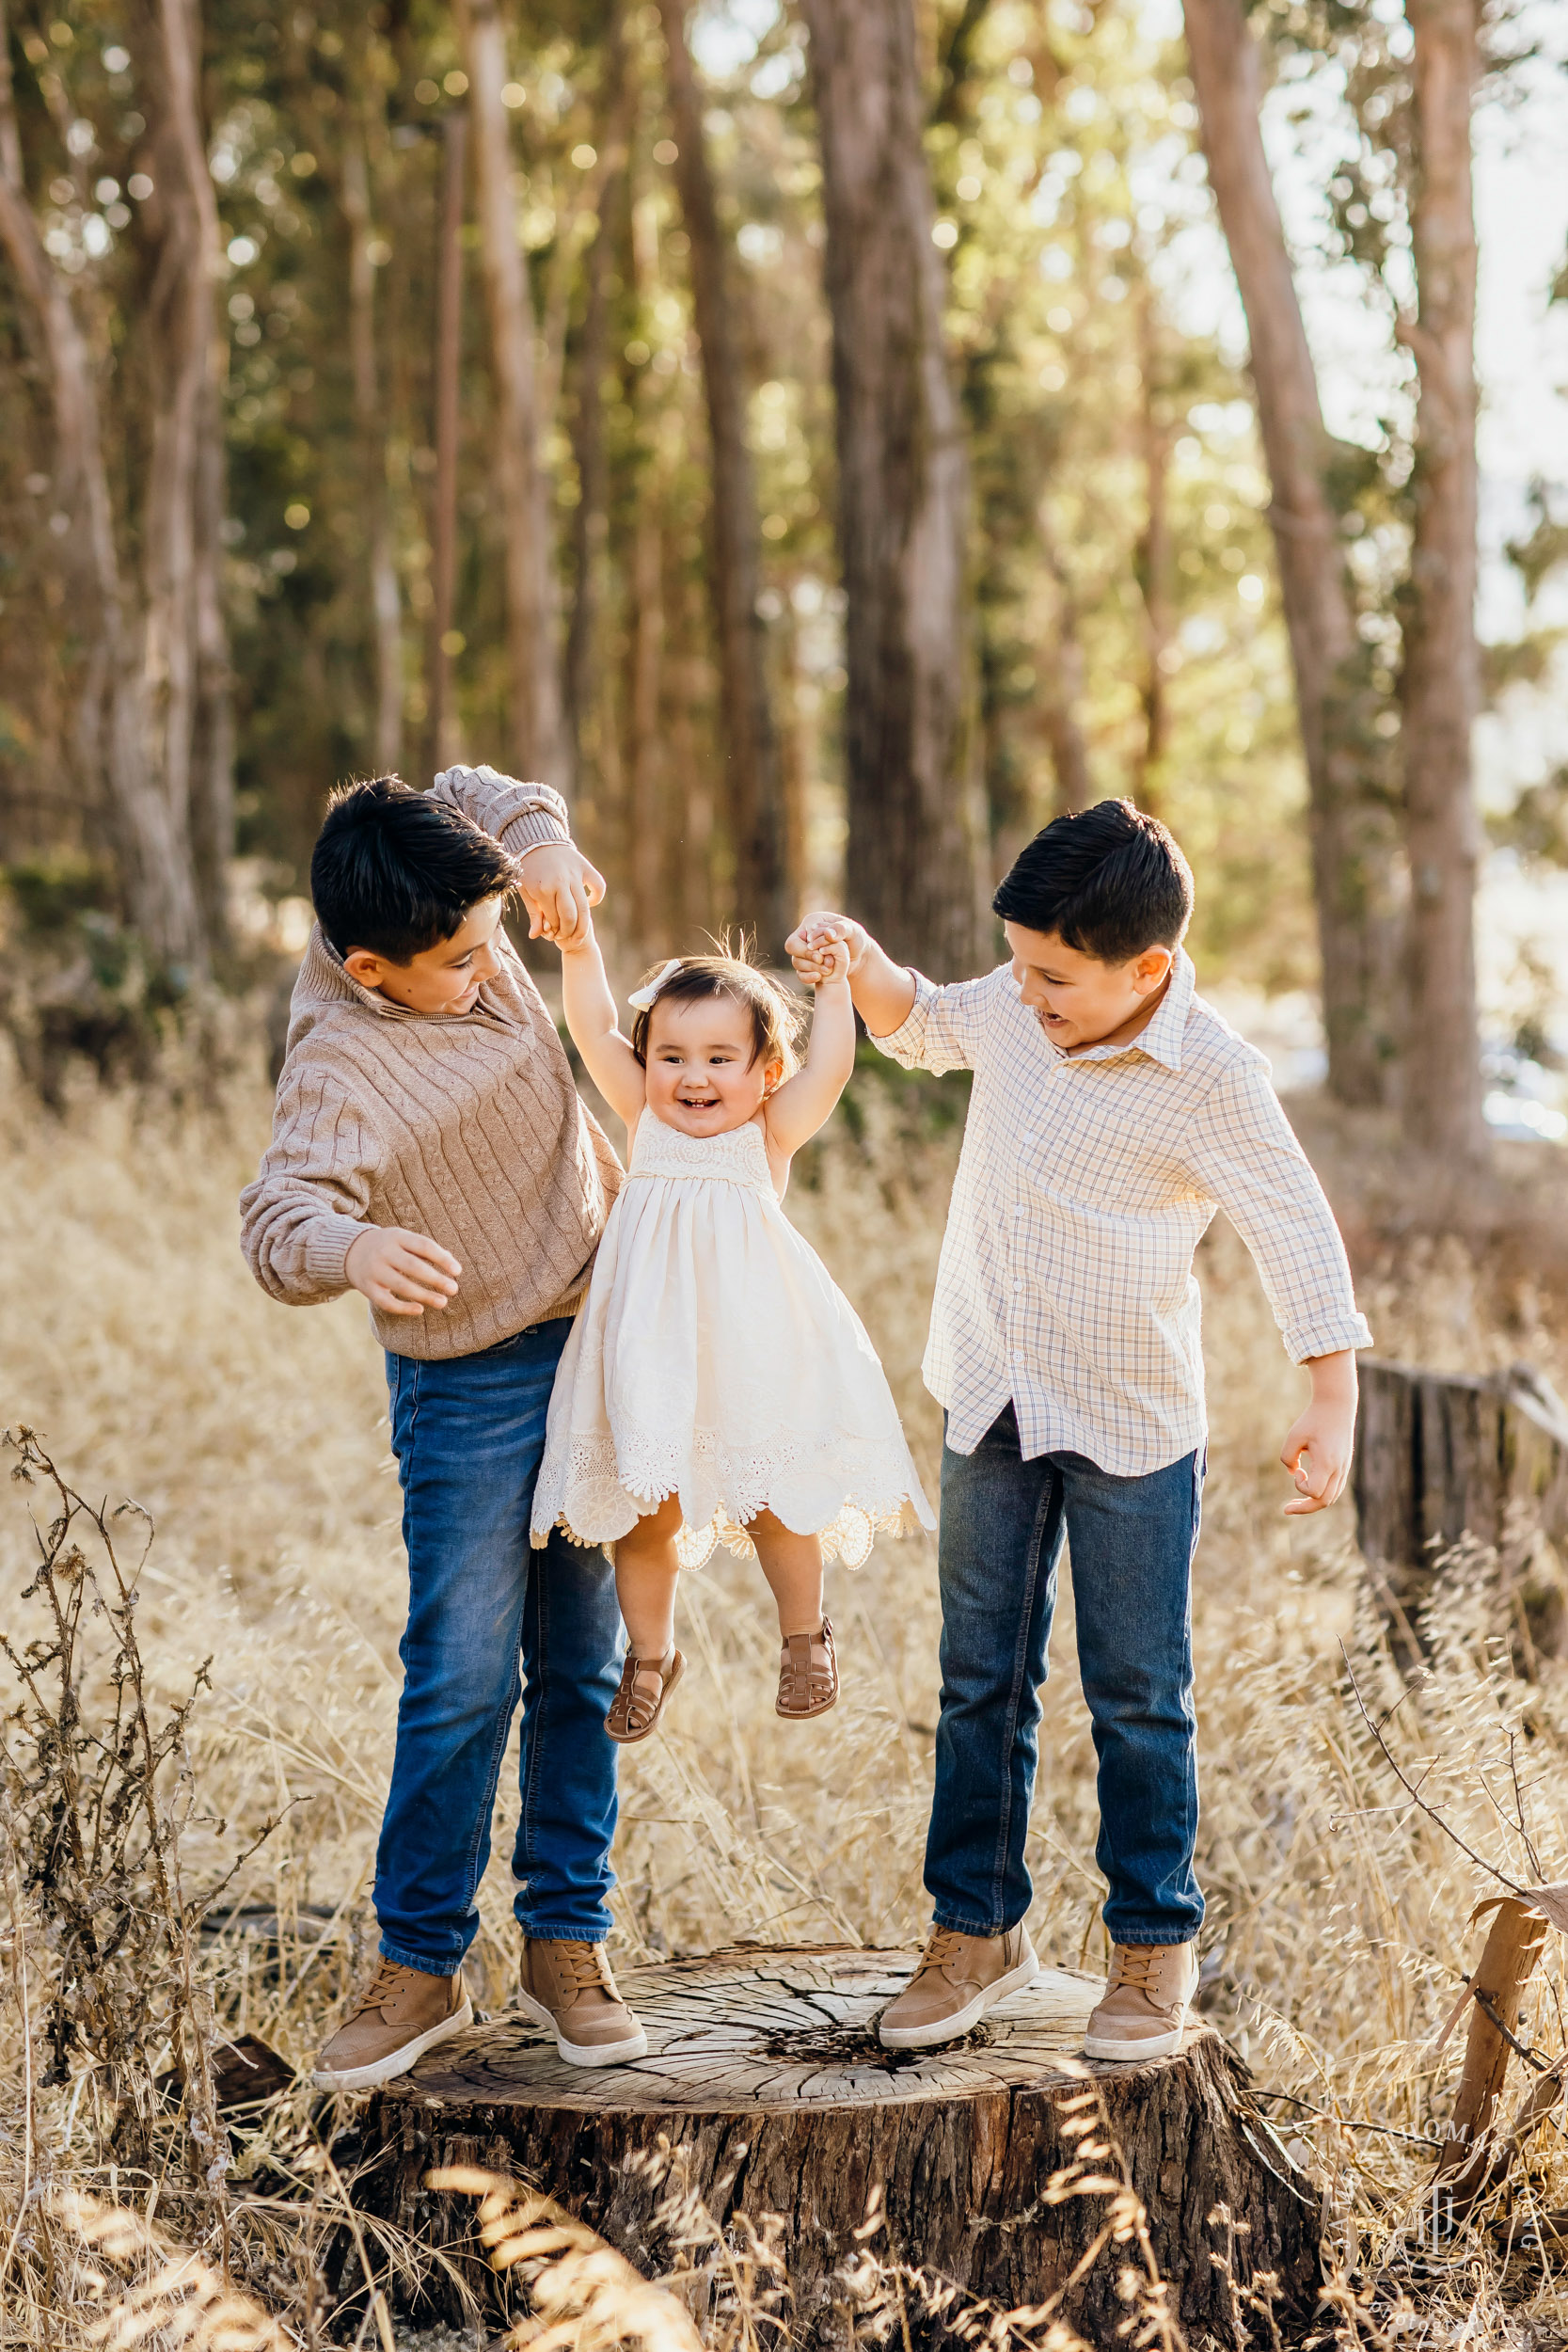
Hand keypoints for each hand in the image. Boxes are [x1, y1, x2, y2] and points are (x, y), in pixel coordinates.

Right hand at [345, 1225, 460, 1316]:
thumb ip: (426, 1250)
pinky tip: (420, 1310)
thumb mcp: (404, 1240)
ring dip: (424, 1295)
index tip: (458, 1271)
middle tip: (454, 1289)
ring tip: (443, 1302)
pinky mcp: (366, 1287)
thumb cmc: (389, 1246)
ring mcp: (374, 1270)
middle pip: (413, 1266)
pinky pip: (385, 1302)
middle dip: (435, 1279)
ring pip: (401, 1285)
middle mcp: (384, 1252)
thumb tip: (452, 1264)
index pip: (423, 1246)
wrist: (350, 1251)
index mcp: (397, 1236)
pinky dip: (403, 1308)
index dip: (442, 1259)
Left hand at [517, 842, 604, 949]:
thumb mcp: (525, 891)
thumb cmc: (528, 868)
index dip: (555, 931)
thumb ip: (534, 914)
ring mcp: (574, 874)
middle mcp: (560, 882)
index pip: (554, 919)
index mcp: (543, 889)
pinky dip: (596, 898)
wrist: (535, 840)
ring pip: (584, 907)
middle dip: (569, 932)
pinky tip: (589, 903)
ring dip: (584, 924)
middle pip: (570, 917)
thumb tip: (535, 936)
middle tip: (567, 937)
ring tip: (580, 931)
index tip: (553, 934)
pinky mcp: (584, 867)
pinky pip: (598, 886)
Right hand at [787, 911, 865, 980]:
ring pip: (795, 961)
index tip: (822, 955)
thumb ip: (841, 929)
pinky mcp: (807, 965)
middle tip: (822, 960)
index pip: (798, 934)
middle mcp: (805, 935)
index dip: (808, 947)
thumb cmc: (856, 938)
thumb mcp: (853, 931)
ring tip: (828, 969)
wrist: (859, 956)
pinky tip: (820, 977)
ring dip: (811, 967)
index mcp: (812, 921)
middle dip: (807, 956)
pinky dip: (808, 977)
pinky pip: (800, 973)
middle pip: (791, 947)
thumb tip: (828, 934)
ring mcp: (804, 951)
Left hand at [1279, 1351, 1357, 1515]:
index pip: (1315, 1492)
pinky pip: (1334, 1488)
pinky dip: (1320, 1494)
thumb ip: (1287, 1457)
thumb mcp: (1294, 1435)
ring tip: (1294, 1504)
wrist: (1337, 1406)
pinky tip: (1307, 1487)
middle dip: (1305, 1508)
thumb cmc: (1313, 1419)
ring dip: (1312, 1503)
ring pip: (1331, 1497)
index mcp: (1328, 1463)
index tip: (1297, 1469)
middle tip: (1286, 1509)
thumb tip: (1293, 1473)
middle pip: (1325, 1501)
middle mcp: (1339, 1469)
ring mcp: (1344, 1468)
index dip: (1300, 1486)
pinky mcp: (1344, 1466)